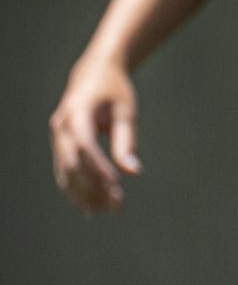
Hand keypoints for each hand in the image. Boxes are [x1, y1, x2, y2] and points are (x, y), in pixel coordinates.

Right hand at [51, 54, 140, 212]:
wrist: (93, 73)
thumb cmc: (115, 89)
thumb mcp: (126, 110)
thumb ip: (127, 140)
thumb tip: (134, 173)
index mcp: (77, 112)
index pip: (85, 146)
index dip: (99, 167)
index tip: (117, 185)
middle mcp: (61, 126)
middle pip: (73, 163)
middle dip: (92, 187)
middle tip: (115, 206)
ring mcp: (57, 136)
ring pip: (66, 171)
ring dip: (82, 192)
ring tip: (102, 212)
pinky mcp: (60, 143)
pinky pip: (65, 169)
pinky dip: (76, 187)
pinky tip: (89, 204)